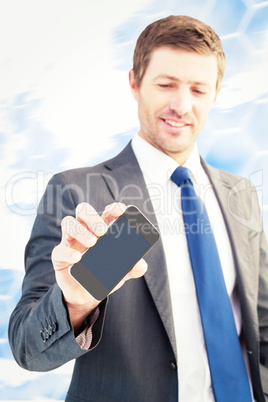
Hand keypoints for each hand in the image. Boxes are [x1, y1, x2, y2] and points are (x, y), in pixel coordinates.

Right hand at [51, 202, 147, 332]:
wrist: (86, 295)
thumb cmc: (104, 274)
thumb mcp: (122, 272)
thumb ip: (133, 268)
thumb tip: (141, 265)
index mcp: (101, 229)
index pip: (106, 212)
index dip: (112, 208)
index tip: (120, 210)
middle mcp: (84, 230)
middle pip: (83, 211)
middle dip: (93, 217)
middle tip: (103, 231)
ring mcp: (70, 241)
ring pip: (68, 223)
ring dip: (80, 230)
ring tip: (92, 243)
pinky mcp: (60, 256)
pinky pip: (59, 250)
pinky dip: (68, 253)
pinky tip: (77, 259)